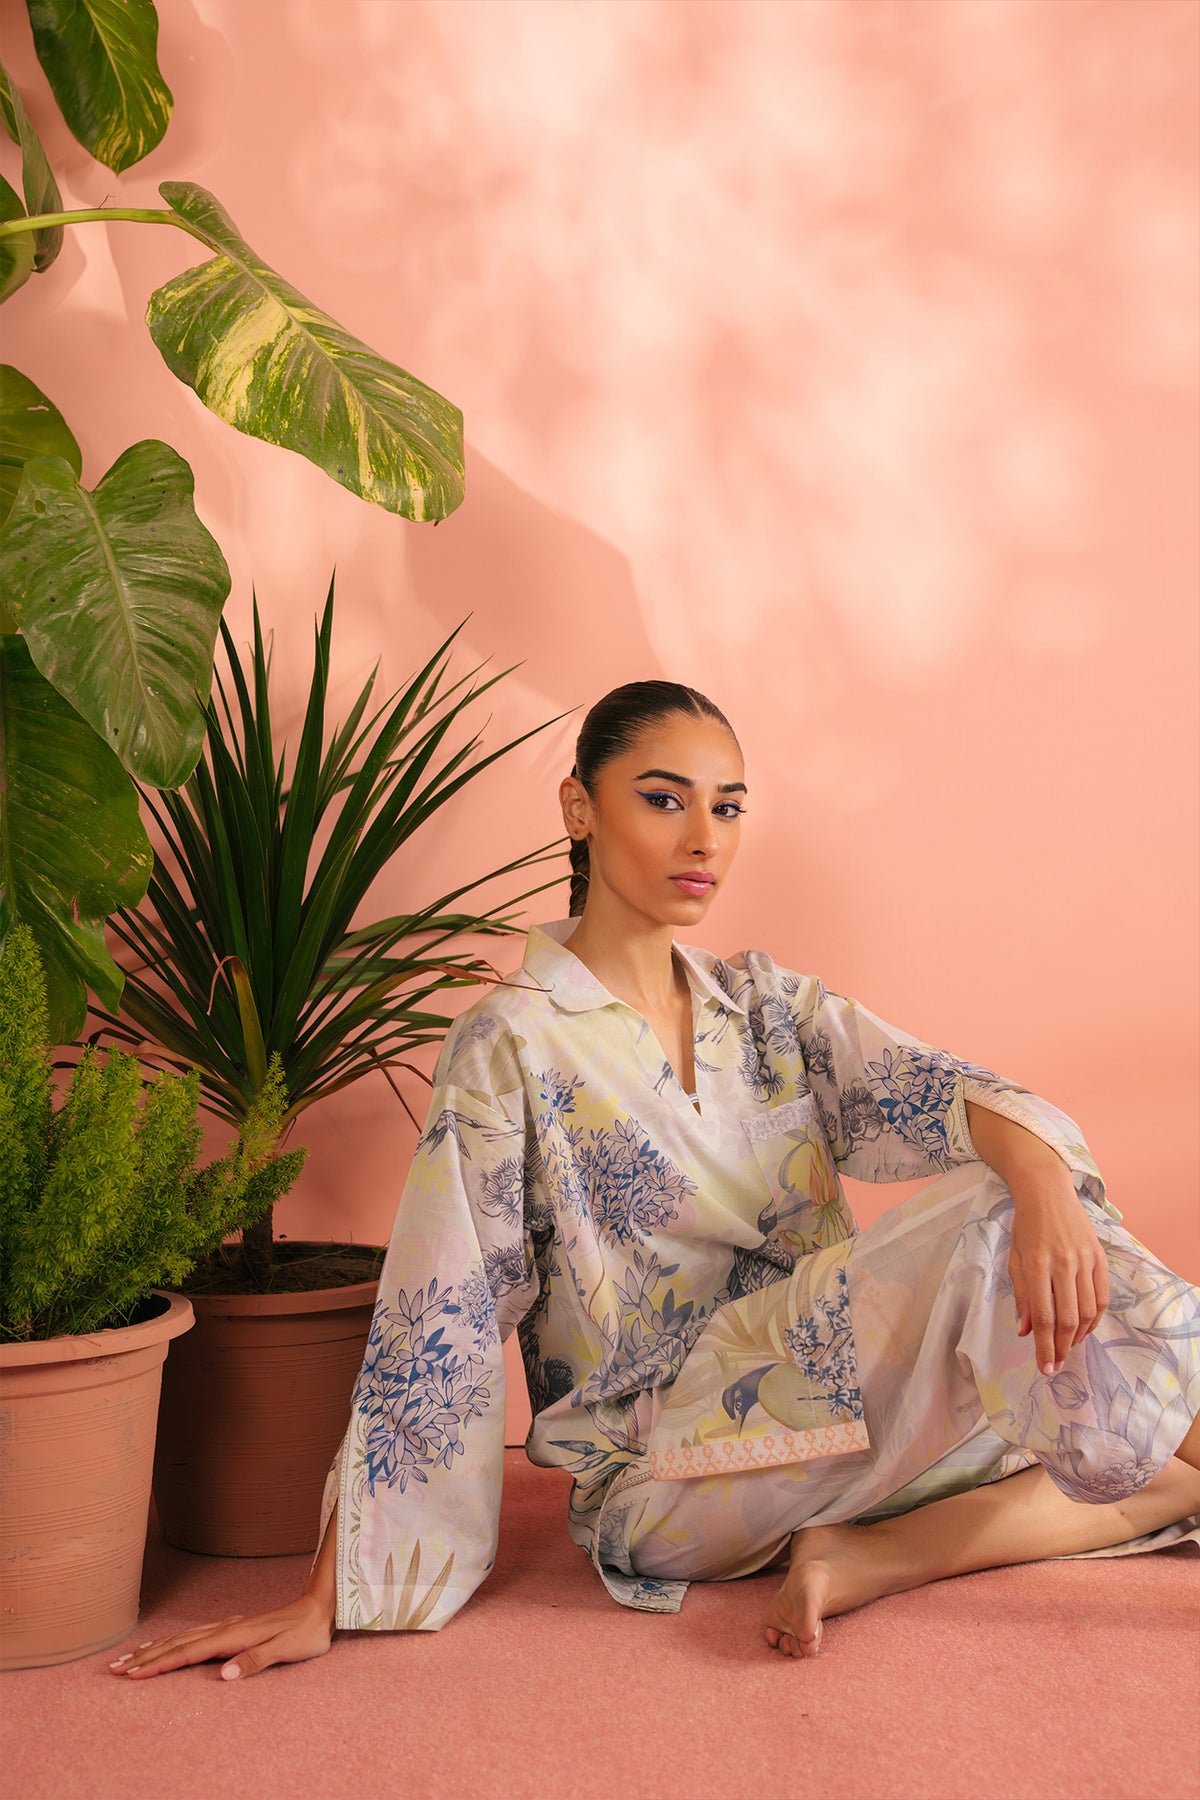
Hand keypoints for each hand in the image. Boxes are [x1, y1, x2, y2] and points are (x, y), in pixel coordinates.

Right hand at [107, 1592, 334, 1681]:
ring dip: (155, 1649)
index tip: (132, 1675)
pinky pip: (194, 1636)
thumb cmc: (306, 1633)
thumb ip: (255, 1661)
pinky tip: (165, 1646)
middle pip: (178, 1644)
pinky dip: (173, 1642)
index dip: (159, 1664)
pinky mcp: (233, 1628)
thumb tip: (223, 1675)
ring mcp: (229, 1626)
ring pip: (183, 1638)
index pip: (188, 1653)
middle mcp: (227, 1628)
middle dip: (146, 1658)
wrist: (321, 1607)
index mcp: (234, 1635)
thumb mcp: (287, 1649)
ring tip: (130, 1659)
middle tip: (115, 1670)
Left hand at [1008, 1181, 1109, 1375]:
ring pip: (1088, 1312)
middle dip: (1062, 1348)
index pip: (1044, 1317)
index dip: (1045, 1347)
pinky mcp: (1100, 1257)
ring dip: (1079, 1337)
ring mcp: (1085, 1260)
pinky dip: (1095, 1319)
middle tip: (1057, 1364)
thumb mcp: (1015, 1259)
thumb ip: (1022, 1297)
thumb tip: (1026, 1332)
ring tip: (1068, 1347)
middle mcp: (1064, 1264)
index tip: (1045, 1367)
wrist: (1047, 1192)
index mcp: (1037, 1265)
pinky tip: (1085, 1329)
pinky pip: (1102, 1298)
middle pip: (1069, 1319)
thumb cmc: (1025, 1227)